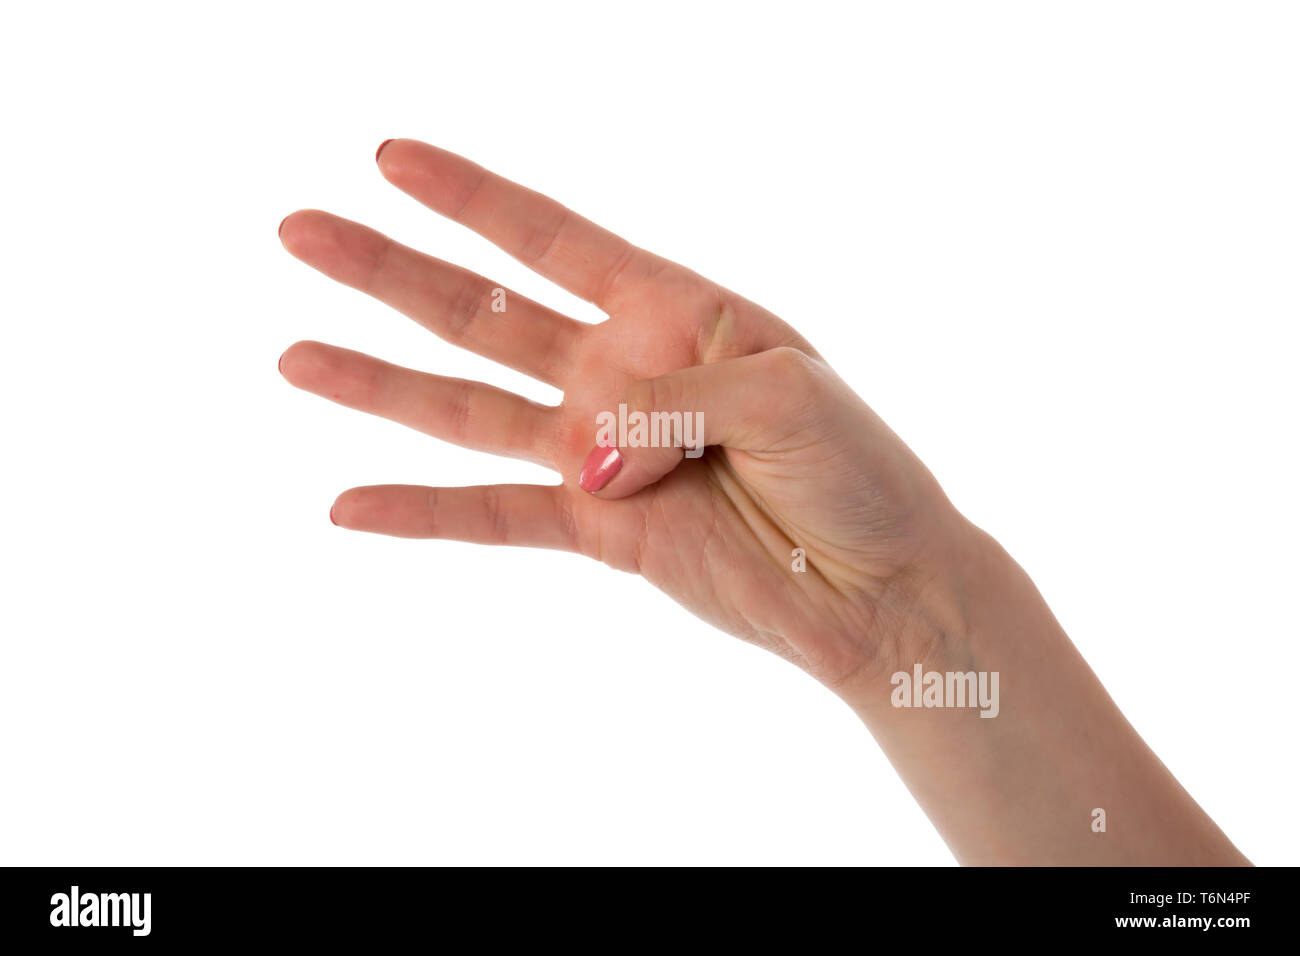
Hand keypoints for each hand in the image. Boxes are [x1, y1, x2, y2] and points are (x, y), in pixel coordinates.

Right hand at [278, 138, 963, 691]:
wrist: (880, 583)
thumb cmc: (857, 470)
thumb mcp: (785, 397)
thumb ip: (671, 405)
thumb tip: (587, 453)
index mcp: (673, 311)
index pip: (552, 240)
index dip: (471, 199)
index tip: (390, 157)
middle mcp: (621, 371)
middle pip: (483, 313)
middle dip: (389, 272)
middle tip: (299, 230)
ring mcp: (601, 453)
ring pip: (467, 410)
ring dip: (378, 385)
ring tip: (293, 357)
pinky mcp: (598, 531)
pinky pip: (495, 516)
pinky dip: (424, 514)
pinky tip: (349, 505)